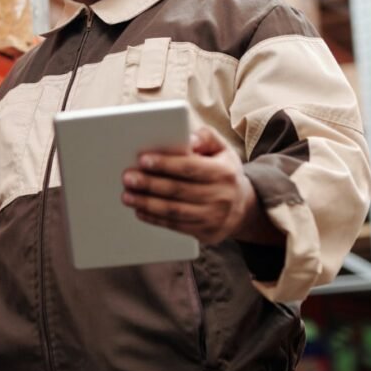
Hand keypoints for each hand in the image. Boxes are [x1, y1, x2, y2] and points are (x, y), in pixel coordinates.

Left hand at [120, 126, 276, 245]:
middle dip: (149, 184)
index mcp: (223, 172)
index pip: (190, 167)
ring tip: (127, 196)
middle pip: (178, 190)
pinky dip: (155, 219)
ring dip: (147, 203)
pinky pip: (176, 226)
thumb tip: (188, 138)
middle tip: (128, 178)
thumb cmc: (223, 172)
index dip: (165, 164)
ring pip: (174, 210)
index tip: (142, 160)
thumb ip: (206, 137)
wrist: (243, 207)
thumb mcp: (222, 150)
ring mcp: (214, 217)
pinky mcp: (206, 233)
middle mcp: (221, 196)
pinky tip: (140, 211)